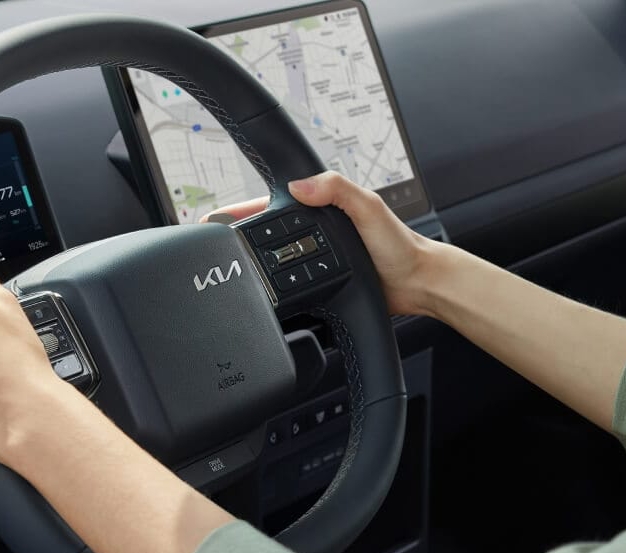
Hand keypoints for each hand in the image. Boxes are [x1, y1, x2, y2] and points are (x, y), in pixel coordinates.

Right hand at [205, 171, 439, 315]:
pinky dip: (269, 287)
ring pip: (271, 260)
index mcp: (321, 206)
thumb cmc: (400, 245)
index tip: (215, 218)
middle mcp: (314, 232)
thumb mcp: (369, 207)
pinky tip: (254, 292)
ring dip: (249, 263)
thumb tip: (298, 187)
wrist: (417, 284)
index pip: (271, 203)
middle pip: (264, 233)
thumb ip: (336, 189)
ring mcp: (315, 259)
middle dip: (235, 236)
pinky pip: (287, 284)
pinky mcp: (319, 284)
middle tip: (207, 245)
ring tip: (221, 267)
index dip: (241, 210)